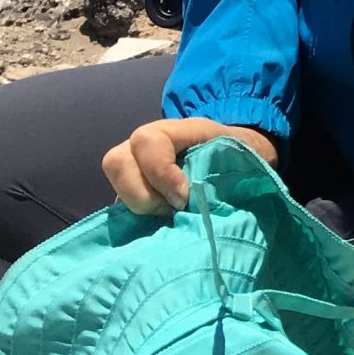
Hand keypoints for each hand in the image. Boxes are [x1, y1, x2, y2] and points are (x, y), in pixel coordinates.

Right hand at [101, 117, 277, 215]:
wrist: (238, 158)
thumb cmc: (238, 157)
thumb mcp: (236, 156)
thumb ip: (216, 172)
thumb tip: (194, 205)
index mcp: (175, 130)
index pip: (147, 141)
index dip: (160, 173)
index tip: (183, 199)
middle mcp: (145, 144)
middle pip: (116, 162)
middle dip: (142, 195)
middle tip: (172, 210)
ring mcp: (134, 166)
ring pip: (115, 184)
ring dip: (138, 206)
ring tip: (167, 216)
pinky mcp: (131, 188)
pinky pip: (118, 203)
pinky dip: (135, 218)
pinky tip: (158, 224)